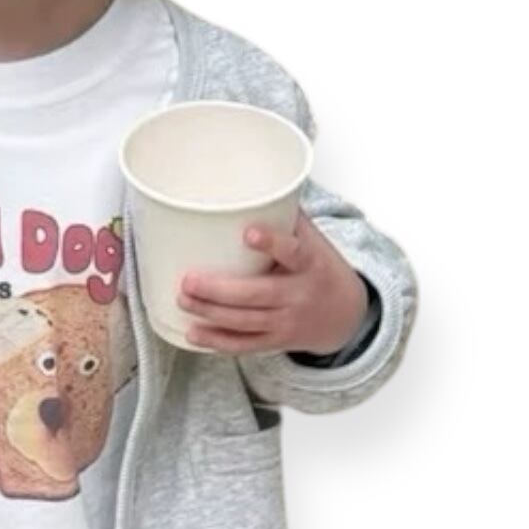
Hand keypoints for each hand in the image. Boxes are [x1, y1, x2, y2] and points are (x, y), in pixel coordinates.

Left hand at [176, 216, 369, 354]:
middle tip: (188, 280)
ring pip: (245, 321)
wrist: (346, 315)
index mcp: (310, 264)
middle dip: (219, 290)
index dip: (271, 243)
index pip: (294, 252)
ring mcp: (286, 322)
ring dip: (210, 313)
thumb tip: (250, 184)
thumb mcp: (315, 241)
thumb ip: (285, 217)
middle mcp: (298, 295)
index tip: (248, 233)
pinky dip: (217, 341)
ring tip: (182, 298)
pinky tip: (193, 332)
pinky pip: (244, 344)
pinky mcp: (276, 341)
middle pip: (257, 295)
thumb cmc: (322, 269)